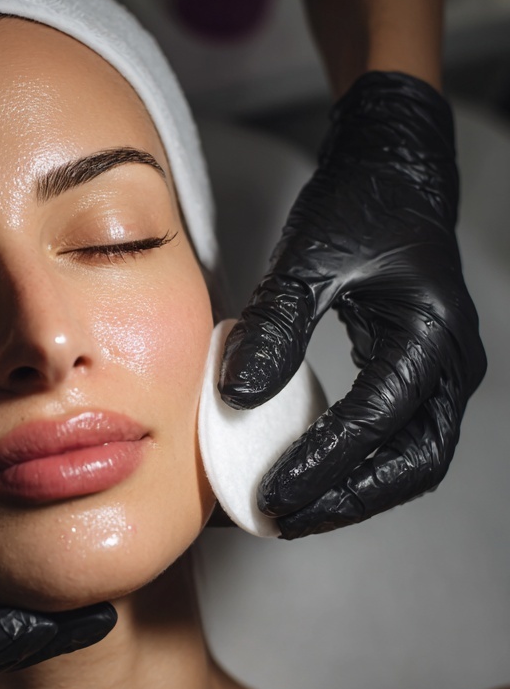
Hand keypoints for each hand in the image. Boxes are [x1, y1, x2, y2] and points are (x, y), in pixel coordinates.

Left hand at [218, 71, 485, 537]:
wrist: (390, 168)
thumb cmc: (357, 203)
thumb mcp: (308, 258)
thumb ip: (276, 326)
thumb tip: (238, 395)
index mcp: (429, 334)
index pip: (374, 422)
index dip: (320, 466)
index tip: (270, 495)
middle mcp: (450, 361)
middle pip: (414, 462)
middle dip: (349, 499)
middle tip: (284, 519)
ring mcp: (441, 368)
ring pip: (412, 457)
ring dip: (356, 490)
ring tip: (294, 510)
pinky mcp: (419, 368)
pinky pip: (398, 434)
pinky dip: (357, 462)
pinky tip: (309, 469)